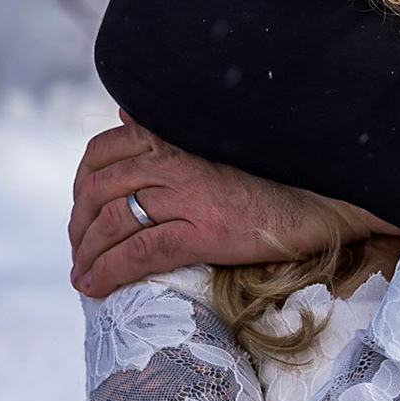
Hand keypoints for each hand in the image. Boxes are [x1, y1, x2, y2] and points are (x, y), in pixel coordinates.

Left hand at [69, 112, 389, 297]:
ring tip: (82, 276)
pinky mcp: (203, 230)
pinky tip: (94, 287)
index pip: (102, 152)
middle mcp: (175, 159)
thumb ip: (167, 133)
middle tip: (79, 251)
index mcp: (176, 136)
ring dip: (86, 254)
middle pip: (99, 191)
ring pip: (112, 223)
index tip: (81, 213)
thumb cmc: (273, 178)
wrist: (321, 202)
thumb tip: (125, 114)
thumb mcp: (215, 146)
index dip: (80, 187)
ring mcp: (189, 194)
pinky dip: (107, 272)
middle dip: (78, 226)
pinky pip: (138, 252)